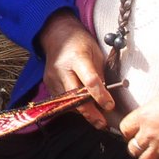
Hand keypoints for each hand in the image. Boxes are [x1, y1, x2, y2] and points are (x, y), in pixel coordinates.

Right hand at [36, 10, 114, 129]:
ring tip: (97, 118)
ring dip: (83, 112)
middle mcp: (62, 69)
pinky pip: (62, 101)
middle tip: (102, 123)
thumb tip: (106, 96)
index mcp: (77, 58)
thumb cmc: (80, 43)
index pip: (89, 81)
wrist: (56, 35)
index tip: (110, 106)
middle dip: (89, 113)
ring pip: (68, 102)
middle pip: (75, 97)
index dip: (100, 96)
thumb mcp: (96, 53)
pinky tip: (83, 108)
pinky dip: (74, 107)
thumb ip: (100, 74)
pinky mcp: (48, 84)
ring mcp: (52, 78)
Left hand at [119, 88, 158, 158]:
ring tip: (154, 152)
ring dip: (148, 156)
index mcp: (143, 116)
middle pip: (132, 148)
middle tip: (144, 144)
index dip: (129, 132)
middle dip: (137, 147)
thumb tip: (145, 119)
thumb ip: (149, 112)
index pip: (124, 129)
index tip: (133, 132)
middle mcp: (148, 133)